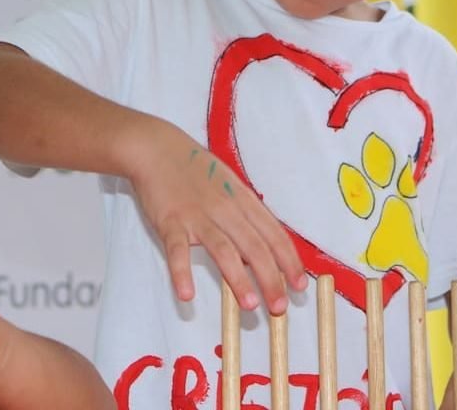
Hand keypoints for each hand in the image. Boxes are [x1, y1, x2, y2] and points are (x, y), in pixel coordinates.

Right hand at [127, 124, 305, 314]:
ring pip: (223, 250)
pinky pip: (177, 250)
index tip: (299, 285)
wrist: (157, 150)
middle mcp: (226, 209)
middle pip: (255, 247)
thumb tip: (266, 248)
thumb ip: (247, 215)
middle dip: (271, 279)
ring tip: (250, 305)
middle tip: (281, 308)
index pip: (274, 234)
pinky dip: (182, 273)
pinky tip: (187, 295)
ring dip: (238, 279)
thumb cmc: (196, 171)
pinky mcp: (170, 221)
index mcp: (244, 200)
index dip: (289, 261)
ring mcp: (198, 216)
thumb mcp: (230, 186)